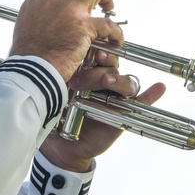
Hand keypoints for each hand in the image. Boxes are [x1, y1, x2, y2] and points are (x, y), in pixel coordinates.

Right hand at [11, 0, 123, 81]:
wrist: (31, 72)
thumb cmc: (26, 57)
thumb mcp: (24, 26)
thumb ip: (37, 15)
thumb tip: (46, 16)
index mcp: (35, 1)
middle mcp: (52, 1)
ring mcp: (68, 11)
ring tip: (108, 7)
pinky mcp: (83, 28)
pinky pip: (108, 23)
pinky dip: (116, 32)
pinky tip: (115, 39)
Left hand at [39, 49, 165, 172]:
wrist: (59, 145)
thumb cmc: (54, 115)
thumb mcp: (51, 94)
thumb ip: (52, 78)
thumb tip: (36, 59)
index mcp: (85, 70)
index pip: (96, 53)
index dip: (97, 49)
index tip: (92, 49)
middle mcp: (102, 80)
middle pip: (112, 64)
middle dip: (106, 64)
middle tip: (98, 64)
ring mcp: (114, 96)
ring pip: (126, 81)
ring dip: (120, 80)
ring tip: (108, 82)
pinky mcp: (123, 112)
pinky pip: (141, 102)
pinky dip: (152, 95)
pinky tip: (158, 88)